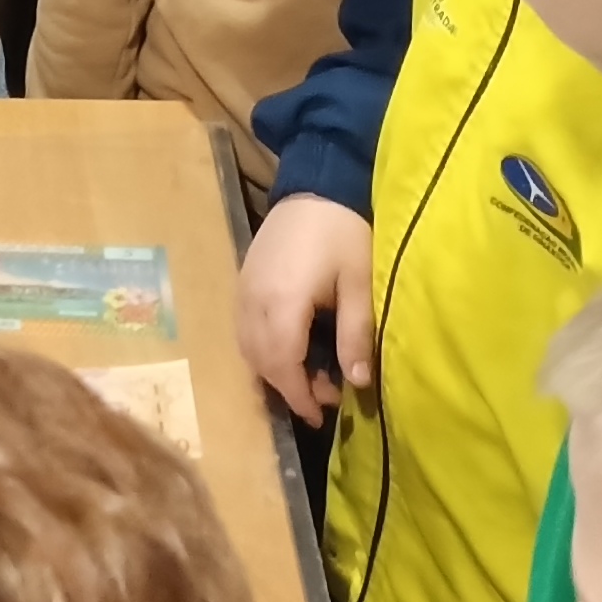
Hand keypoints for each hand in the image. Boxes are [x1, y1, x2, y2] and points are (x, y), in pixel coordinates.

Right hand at [237, 192, 375, 425]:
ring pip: (247, 347)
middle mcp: (253, 300)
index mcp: (282, 302)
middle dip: (289, 387)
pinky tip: (287, 350)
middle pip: (260, 360)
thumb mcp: (359, 283)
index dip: (299, 395)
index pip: (282, 364)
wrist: (316, 185)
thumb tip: (357, 383)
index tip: (320, 416)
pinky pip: (243, 328)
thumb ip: (355, 334)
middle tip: (325, 397)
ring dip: (274, 370)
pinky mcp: (242, 281)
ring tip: (309, 377)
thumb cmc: (343, 233)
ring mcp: (243, 289)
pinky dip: (262, 349)